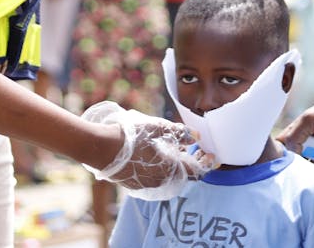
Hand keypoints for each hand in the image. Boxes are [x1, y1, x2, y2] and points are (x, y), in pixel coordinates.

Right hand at [80, 102, 213, 199]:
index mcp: (170, 169)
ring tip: (179, 150)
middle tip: (198, 151)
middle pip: (185, 175)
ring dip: (178, 165)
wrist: (101, 148)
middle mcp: (161, 182)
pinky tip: (160, 156)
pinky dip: (164, 168)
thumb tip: (197, 136)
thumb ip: (180, 133)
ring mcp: (148, 185)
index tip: (212, 155)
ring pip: (170, 177)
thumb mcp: (158, 128)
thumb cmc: (131, 136)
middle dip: (193, 163)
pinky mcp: (136, 185)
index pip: (197, 171)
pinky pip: (156, 178)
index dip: (207, 163)